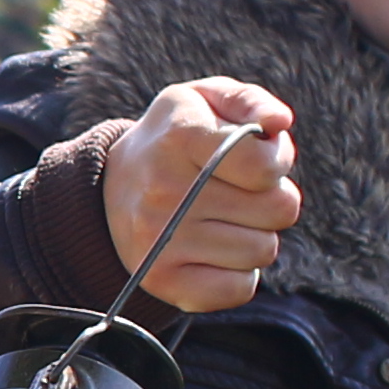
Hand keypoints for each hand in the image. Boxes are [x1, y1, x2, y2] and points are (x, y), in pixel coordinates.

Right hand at [85, 77, 299, 311]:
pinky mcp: (162, 281)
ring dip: (255, 234)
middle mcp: (164, 189)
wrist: (108, 188)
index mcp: (179, 135)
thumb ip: (250, 102)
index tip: (254, 157)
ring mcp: (159, 240)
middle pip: (279, 209)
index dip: (275, 161)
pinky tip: (214, 251)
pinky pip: (241, 288)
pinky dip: (238, 273)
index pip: (265, 166)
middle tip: (237, 190)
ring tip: (222, 218)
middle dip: (270, 198)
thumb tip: (280, 123)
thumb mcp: (205, 100)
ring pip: (264, 249)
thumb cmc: (175, 138)